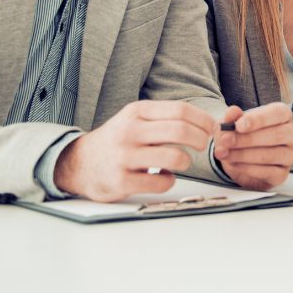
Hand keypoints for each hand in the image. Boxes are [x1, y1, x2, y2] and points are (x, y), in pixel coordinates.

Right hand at [54, 100, 216, 201]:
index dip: (204, 120)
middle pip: (180, 130)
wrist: (79, 163)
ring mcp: (124, 157)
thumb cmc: (118, 140)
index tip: (213, 129)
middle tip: (203, 145)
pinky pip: (161, 182)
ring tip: (181, 162)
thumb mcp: (136, 119)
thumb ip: (166, 118)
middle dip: (201, 139)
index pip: (181, 110)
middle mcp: (129, 131)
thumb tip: (208, 123)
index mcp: (137, 112)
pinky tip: (163, 178)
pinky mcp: (121, 181)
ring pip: (174, 157)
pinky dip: (169, 181)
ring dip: (186, 162)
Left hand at [214, 102, 292, 189]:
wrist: (239, 157)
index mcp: (282, 115)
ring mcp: (288, 154)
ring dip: (245, 155)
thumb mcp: (233, 122)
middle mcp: (290, 133)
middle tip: (228, 141)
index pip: (278, 113)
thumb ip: (232, 116)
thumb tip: (233, 112)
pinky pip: (269, 172)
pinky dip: (248, 168)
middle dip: (248, 139)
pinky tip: (236, 163)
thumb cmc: (243, 134)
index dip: (258, 119)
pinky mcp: (282, 173)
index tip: (239, 125)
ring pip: (272, 155)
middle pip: (277, 135)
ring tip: (227, 153)